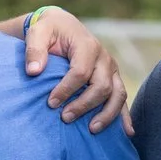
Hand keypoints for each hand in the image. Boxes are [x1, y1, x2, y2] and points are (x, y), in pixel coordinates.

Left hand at [24, 8, 129, 134]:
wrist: (64, 26)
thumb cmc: (49, 31)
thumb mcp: (38, 32)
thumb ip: (34, 50)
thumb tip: (33, 72)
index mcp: (87, 46)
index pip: (81, 72)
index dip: (66, 90)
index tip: (51, 104)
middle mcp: (104, 58)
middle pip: (102, 86)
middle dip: (84, 105)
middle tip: (65, 118)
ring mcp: (112, 70)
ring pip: (118, 94)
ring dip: (106, 114)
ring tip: (91, 129)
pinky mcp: (113, 79)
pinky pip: (122, 98)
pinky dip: (124, 116)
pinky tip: (127, 132)